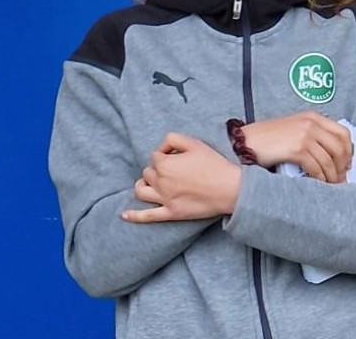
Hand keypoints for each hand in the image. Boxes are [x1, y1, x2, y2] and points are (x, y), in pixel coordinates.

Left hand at [122, 133, 241, 223]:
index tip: (178, 158)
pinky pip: (147, 216)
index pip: (155, 156)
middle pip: (148, 173)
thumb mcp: (194, 143)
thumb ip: (173, 139)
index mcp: (164, 164)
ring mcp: (164, 199)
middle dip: (157, 170)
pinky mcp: (171, 213)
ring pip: (142, 191)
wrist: (231, 189)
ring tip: (150, 184)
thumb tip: (161, 148)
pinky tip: (124, 215)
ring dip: (143, 185)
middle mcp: (160, 181)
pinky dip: (134, 216)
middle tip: (173, 170)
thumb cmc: (214, 165)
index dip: (166, 155)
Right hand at [242, 112, 351, 182]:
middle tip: (340, 178)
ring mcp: (304, 136)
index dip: (349, 151)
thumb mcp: (293, 128)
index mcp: (313, 117)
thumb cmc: (267, 138)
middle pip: (340, 148)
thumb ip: (313, 135)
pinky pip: (317, 168)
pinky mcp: (296, 149)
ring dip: (332, 176)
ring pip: (329, 161)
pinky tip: (318, 184)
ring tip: (330, 185)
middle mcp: (311, 124)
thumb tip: (334, 156)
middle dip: (343, 166)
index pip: (343, 133)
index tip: (346, 163)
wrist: (246, 142)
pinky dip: (320, 179)